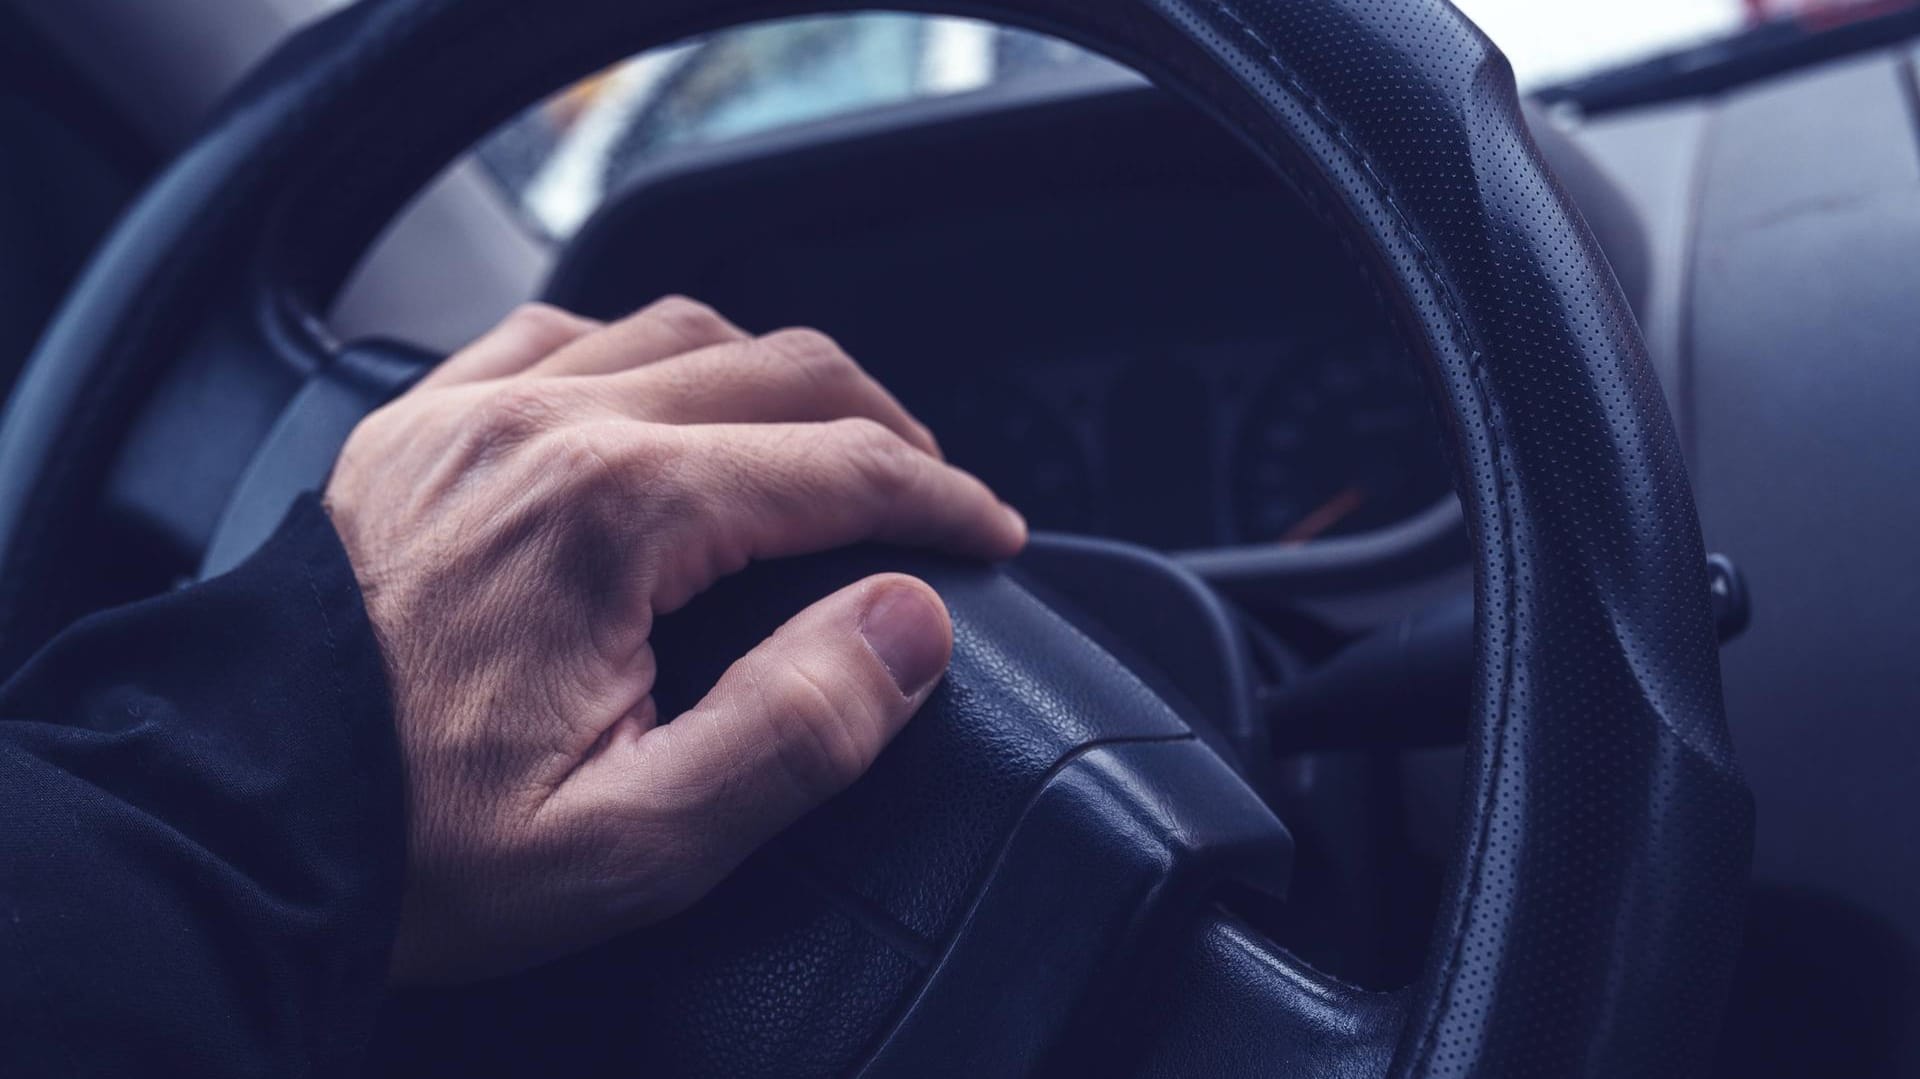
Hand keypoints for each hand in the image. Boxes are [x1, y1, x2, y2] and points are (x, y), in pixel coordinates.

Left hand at [324, 299, 1025, 981]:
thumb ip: (794, 729)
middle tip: (932, 491)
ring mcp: (471, 412)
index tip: (989, 534)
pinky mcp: (418, 427)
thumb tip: (906, 625)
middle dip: (883, 426)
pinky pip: (556, 331)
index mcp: (612, 512)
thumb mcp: (632, 840)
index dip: (941, 499)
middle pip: (778, 369)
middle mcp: (545, 428)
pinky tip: (662, 395)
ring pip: (677, 328)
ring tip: (822, 437)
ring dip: (776, 374)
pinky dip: (643, 350)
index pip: (838, 466)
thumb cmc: (413, 845)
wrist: (228, 824)